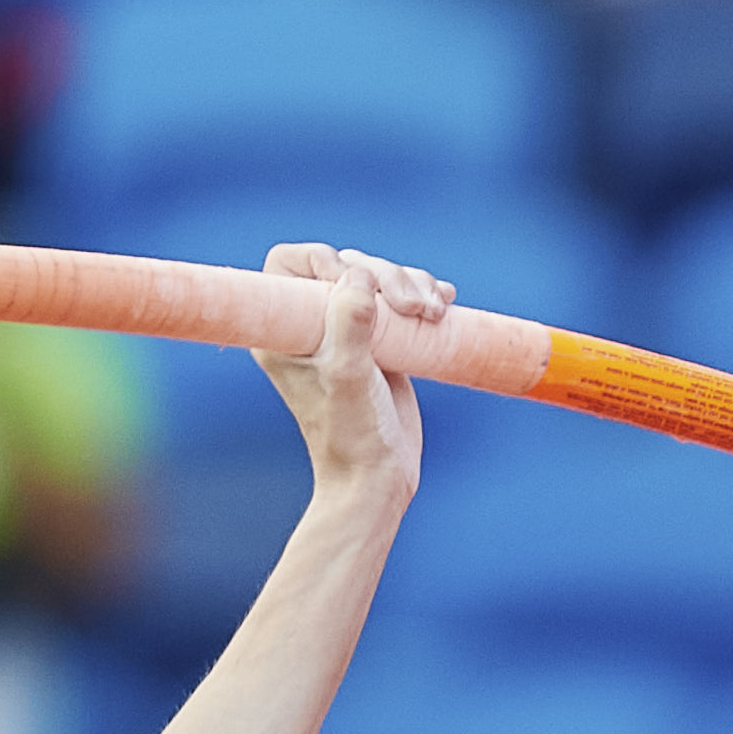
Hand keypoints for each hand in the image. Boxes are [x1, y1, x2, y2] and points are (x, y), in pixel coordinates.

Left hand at [252, 245, 436, 497]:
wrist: (378, 473)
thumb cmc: (351, 431)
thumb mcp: (347, 375)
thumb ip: (348, 322)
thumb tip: (359, 274)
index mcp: (286, 329)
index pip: (288, 264)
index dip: (321, 260)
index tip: (353, 285)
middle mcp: (314, 323)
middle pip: (347, 266)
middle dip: (386, 275)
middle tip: (414, 308)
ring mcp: (350, 329)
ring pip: (380, 278)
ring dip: (413, 284)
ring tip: (434, 313)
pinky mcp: (382, 339)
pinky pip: (402, 299)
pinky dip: (425, 294)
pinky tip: (445, 302)